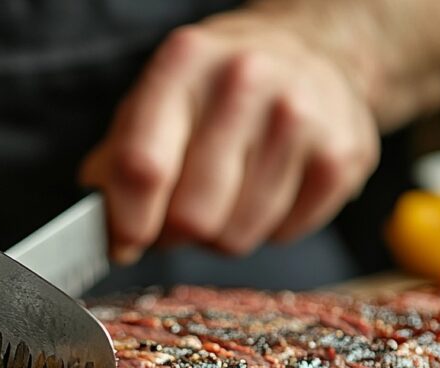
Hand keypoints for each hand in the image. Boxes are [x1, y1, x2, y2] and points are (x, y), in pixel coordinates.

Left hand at [81, 11, 379, 262]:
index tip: (124, 242)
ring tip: (227, 196)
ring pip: (236, 237)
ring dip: (221, 235)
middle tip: (178, 219)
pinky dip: (268, 230)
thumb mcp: (160, 96)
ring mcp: (300, 118)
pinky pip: (283, 236)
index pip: (142, 167)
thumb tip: (97, 218)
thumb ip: (120, 155)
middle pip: (192, 216)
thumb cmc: (220, 85)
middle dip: (176, 234)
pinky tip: (267, 190)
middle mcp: (245, 82)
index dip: (127, 222)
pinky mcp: (341, 157)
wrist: (315, 52)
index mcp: (185, 64)